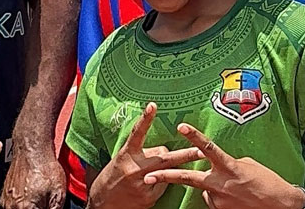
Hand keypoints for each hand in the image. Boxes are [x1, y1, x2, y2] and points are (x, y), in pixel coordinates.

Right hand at [0, 135, 65, 208]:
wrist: (32, 148)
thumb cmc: (45, 167)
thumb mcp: (58, 194)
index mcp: (25, 208)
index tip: (47, 206)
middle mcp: (12, 206)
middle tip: (44, 200)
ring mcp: (6, 201)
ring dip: (28, 207)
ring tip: (38, 196)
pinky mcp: (4, 195)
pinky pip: (13, 206)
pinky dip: (22, 204)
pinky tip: (31, 195)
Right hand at [88, 103, 203, 208]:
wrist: (102, 204)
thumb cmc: (113, 177)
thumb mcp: (123, 160)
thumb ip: (141, 153)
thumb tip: (164, 151)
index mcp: (126, 155)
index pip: (137, 134)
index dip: (145, 119)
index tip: (153, 105)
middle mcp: (134, 168)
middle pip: (164, 158)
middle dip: (186, 154)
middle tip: (201, 150)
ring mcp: (142, 184)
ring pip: (167, 172)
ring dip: (172, 168)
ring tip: (183, 162)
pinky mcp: (148, 198)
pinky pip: (163, 186)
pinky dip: (162, 183)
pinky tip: (152, 184)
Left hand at [142, 122, 299, 208]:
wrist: (280, 206)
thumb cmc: (267, 182)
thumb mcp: (247, 165)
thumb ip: (226, 164)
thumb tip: (214, 168)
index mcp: (228, 166)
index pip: (207, 147)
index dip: (193, 136)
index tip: (180, 126)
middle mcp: (219, 184)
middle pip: (187, 178)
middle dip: (165, 177)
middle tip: (148, 176)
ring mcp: (218, 200)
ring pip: (204, 191)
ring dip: (212, 189)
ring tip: (235, 191)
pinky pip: (213, 202)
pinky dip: (220, 199)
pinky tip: (235, 199)